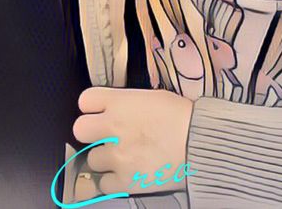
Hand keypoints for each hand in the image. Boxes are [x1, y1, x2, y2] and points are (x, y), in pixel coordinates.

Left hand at [72, 87, 192, 199]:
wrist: (201, 144)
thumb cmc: (181, 117)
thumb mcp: (149, 96)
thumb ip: (125, 102)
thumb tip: (115, 108)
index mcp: (118, 102)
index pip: (85, 100)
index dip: (91, 107)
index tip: (98, 112)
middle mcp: (112, 127)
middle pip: (79, 129)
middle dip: (91, 133)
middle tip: (104, 136)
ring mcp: (118, 155)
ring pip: (93, 159)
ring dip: (105, 158)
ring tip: (123, 156)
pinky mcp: (127, 180)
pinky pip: (104, 185)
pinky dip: (113, 182)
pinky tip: (126, 173)